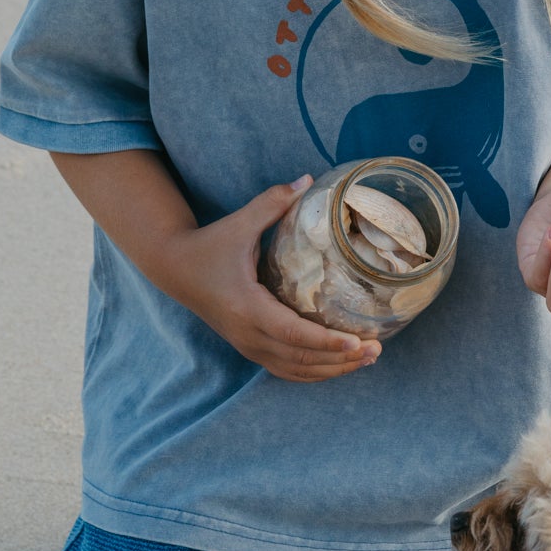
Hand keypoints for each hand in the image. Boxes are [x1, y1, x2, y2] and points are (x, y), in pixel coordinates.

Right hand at [153, 176, 380, 382]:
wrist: (174, 268)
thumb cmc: (209, 245)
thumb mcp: (239, 223)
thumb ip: (272, 203)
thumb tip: (307, 179)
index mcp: (247, 307)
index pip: (293, 334)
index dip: (327, 342)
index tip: (359, 342)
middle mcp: (248, 335)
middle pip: (301, 359)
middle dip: (340, 359)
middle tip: (376, 350)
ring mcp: (248, 346)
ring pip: (296, 370)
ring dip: (332, 369)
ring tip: (368, 359)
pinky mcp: (250, 348)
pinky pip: (286, 369)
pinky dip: (314, 372)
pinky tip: (339, 364)